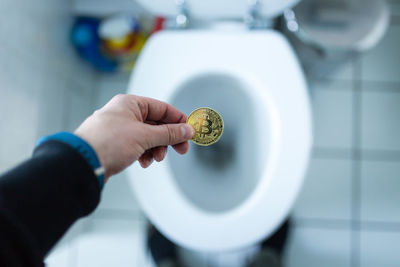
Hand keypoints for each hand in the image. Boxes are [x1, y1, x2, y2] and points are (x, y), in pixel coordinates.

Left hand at [74, 94, 194, 179]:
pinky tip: (142, 162)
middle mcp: (124, 113)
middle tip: (180, 150)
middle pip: (156, 123)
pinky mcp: (115, 143)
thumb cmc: (107, 143)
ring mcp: (119, 129)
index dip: (177, 120)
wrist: (82, 163)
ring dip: (155, 148)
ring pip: (147, 136)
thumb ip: (168, 133)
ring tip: (155, 158)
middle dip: (168, 138)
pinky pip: (137, 145)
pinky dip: (144, 154)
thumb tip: (187, 130)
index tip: (189, 132)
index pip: (162, 108)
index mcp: (130, 103)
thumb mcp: (144, 136)